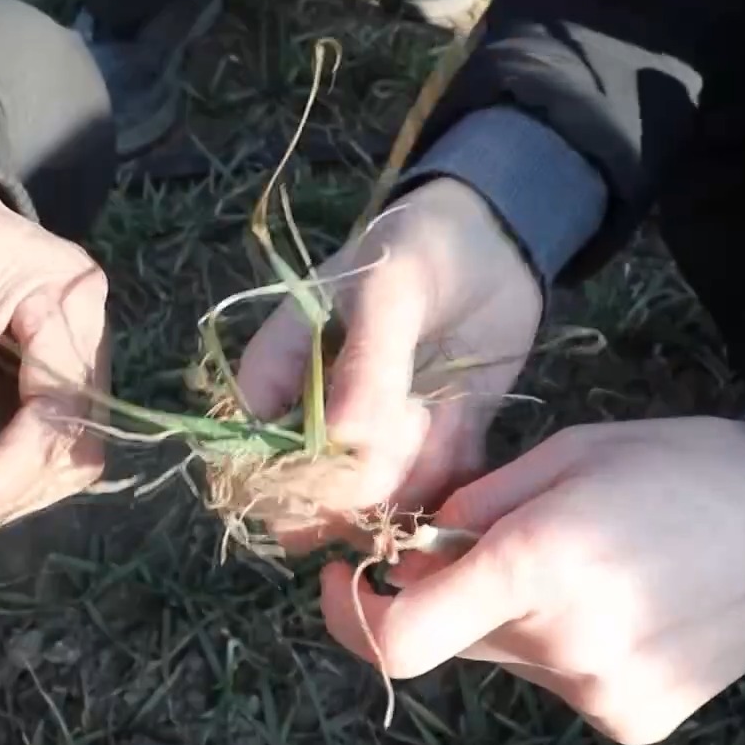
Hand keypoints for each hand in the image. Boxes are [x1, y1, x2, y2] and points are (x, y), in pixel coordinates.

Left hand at [0, 166, 107, 529]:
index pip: (62, 411)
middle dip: (17, 486)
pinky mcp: (55, 374)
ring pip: (72, 450)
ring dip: (19, 488)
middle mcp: (91, 330)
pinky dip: (14, 471)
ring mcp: (79, 355)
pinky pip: (52, 439)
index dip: (12, 468)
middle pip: (79, 440)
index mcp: (69, 298)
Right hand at [235, 178, 541, 546]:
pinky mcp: (432, 451)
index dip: (282, 483)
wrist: (494, 240)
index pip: (250, 458)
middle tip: (408, 423)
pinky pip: (435, 493)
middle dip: (361, 484)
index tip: (336, 462)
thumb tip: (343, 442)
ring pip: (378, 504)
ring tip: (437, 414)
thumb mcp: (389, 289)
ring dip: (413, 479)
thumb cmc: (418, 246)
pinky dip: (453, 481)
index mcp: (278, 376)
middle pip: (313, 499)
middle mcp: (319, 422)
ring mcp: (377, 443)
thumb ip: (367, 363)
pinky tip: (463, 432)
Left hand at [321, 419, 744, 744]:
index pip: (399, 636)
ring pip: (507, 660)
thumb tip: (404, 552)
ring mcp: (599, 694)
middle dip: (453, 594)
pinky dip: (568, 648)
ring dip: (517, 620)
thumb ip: (472, 507)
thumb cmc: (678, 468)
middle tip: (510, 542)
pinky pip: (560, 685)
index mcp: (537, 562)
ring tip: (595, 569)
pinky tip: (628, 607)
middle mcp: (562, 643)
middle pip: (452, 639)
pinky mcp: (631, 722)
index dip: (349, 616)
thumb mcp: (565, 454)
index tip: (344, 579)